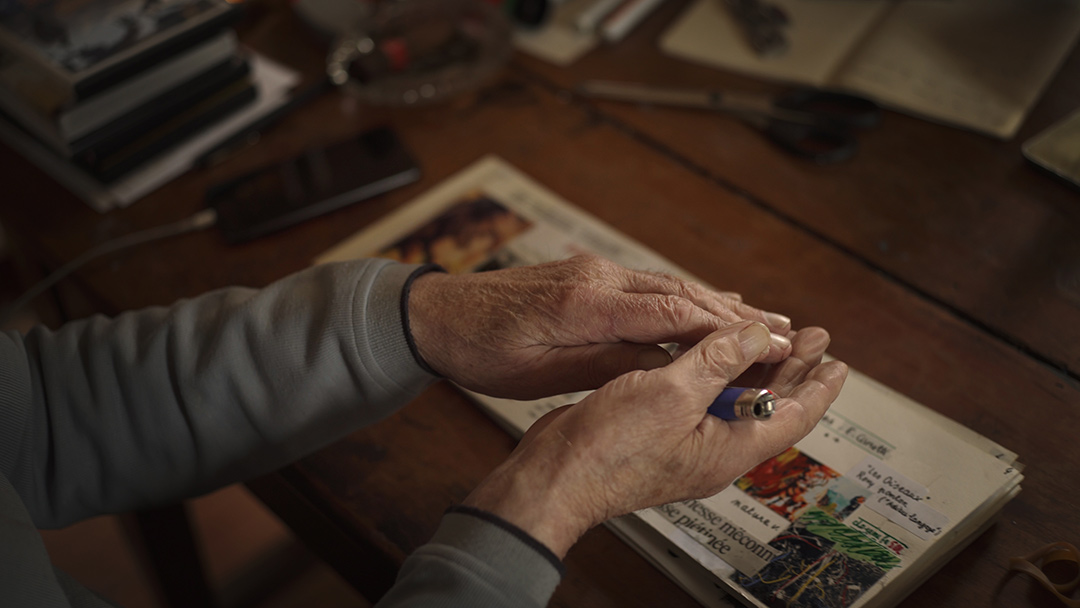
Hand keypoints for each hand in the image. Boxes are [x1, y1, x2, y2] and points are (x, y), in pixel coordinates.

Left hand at [408, 255, 794, 398]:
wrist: (438, 315)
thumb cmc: (481, 348)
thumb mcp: (541, 371)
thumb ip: (605, 363)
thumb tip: (664, 365)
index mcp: (586, 302)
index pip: (672, 311)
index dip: (726, 328)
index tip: (767, 343)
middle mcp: (597, 278)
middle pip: (681, 293)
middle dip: (736, 314)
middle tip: (785, 330)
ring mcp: (594, 272)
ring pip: (670, 286)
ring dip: (717, 304)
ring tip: (763, 319)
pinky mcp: (588, 277)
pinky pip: (648, 286)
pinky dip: (685, 297)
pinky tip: (708, 301)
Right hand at [462, 321, 847, 557]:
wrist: (554, 476)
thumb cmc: (608, 449)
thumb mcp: (672, 393)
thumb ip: (718, 360)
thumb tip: (756, 335)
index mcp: (728, 448)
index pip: (792, 417)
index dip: (818, 387)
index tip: (838, 362)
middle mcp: (713, 447)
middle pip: (767, 405)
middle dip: (790, 368)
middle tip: (811, 336)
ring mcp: (685, 441)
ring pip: (733, 399)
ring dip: (753, 367)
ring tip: (771, 337)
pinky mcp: (658, 431)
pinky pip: (700, 397)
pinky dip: (714, 371)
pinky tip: (711, 351)